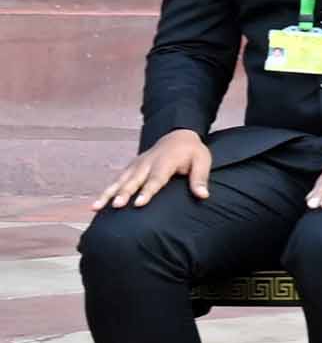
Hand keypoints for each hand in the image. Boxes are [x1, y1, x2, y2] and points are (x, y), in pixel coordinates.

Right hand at [94, 128, 212, 213]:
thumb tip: (204, 196)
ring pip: (119, 181)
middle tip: (116, 205)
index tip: (139, 203)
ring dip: (107, 194)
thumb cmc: (192, 151)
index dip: (147, 191)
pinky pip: (116, 181)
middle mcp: (147, 163)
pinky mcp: (130, 168)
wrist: (178, 135)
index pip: (156, 179)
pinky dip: (105, 192)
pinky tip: (95, 205)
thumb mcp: (202, 161)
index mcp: (165, 161)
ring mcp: (136, 165)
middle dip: (124, 193)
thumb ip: (200, 178)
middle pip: (134, 180)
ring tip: (95, 207)